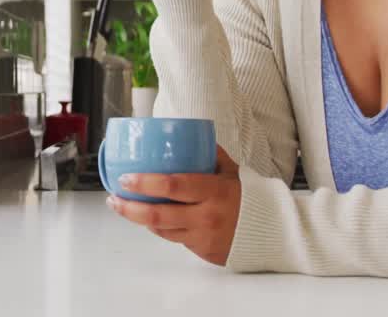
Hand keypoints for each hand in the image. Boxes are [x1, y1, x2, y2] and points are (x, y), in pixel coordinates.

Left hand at [107, 146, 241, 265]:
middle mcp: (206, 216)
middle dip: (130, 207)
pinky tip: (148, 218)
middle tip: (114, 197)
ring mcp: (203, 237)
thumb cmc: (252, 197)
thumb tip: (187, 135)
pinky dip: (160, 227)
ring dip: (138, 218)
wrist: (273, 230)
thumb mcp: (232, 171)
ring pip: (161, 229)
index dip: (145, 182)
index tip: (126, 178)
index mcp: (214, 192)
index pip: (172, 186)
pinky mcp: (203, 252)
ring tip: (123, 206)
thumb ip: (209, 155)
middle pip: (158, 214)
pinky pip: (174, 239)